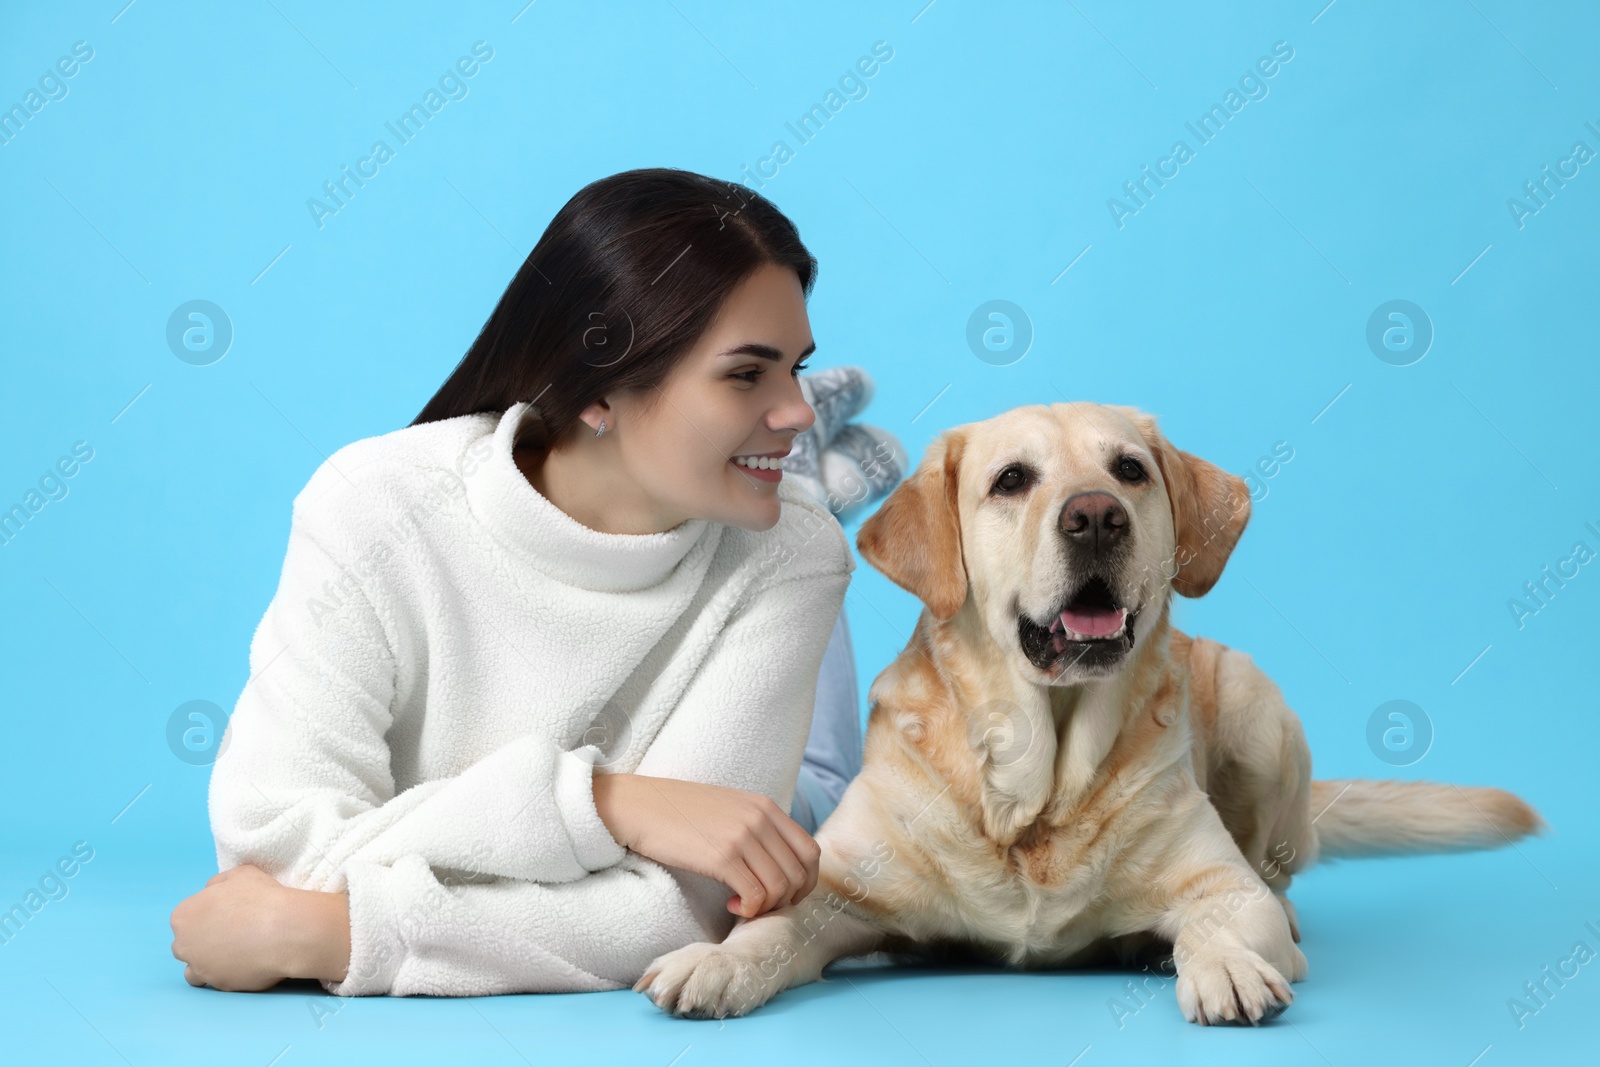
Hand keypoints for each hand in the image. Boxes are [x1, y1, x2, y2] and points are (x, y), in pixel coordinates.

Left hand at [170, 865, 350, 989]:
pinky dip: (228, 975)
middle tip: (231, 934)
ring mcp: (201, 968)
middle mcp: (184, 945)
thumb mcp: (239, 874)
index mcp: (184, 916)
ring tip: (234, 955)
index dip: (206, 915)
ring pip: (194, 971)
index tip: (226, 914)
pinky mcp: (220, 985)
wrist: (284, 931)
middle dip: (202, 941)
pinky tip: (246, 965)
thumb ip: (218, 883)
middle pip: (186, 945)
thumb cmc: (261, 898)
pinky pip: (218, 982)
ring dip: (207, 964)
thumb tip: (212, 892)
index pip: (186, 918)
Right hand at [593, 772, 820, 918]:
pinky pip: (755, 896)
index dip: (805, 881)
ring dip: (765, 907)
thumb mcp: (729, 809)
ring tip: (742, 905)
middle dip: (786, 899)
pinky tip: (730, 904)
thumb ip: (757, 828)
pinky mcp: (722, 856)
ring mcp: (743, 836)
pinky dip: (748, 909)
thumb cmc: (678, 812)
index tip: (784, 895)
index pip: (810, 851)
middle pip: (799, 873)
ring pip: (780, 887)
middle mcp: (760, 819)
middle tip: (760, 905)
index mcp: (766, 806)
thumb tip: (777, 864)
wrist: (638, 805)